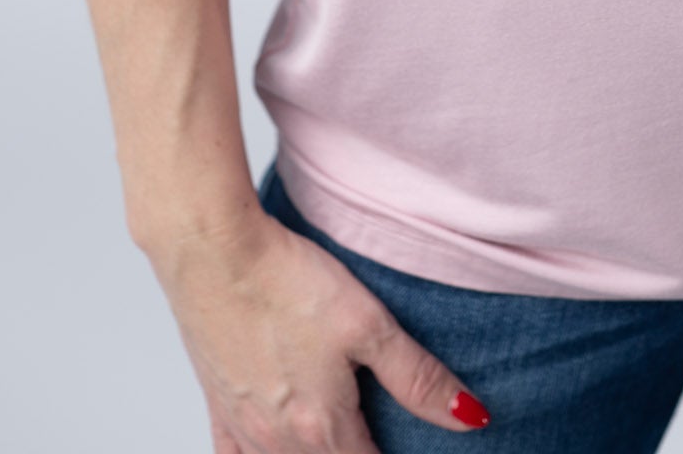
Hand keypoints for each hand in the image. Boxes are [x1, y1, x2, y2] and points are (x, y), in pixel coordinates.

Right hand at [146, 206, 491, 451]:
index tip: (413, 444)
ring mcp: (244, 427)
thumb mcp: (368, 324)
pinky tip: (276, 447)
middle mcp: (279, 441)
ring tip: (341, 433)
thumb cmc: (287, 280)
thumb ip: (418, 378)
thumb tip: (470, 418)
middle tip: (382, 431)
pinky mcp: (218, 404)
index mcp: (323, 427)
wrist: (212, 250)